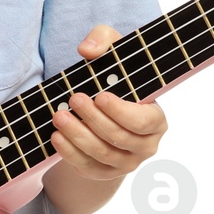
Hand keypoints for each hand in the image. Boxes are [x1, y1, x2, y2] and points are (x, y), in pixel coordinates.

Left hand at [49, 24, 168, 180]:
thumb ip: (104, 40)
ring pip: (102, 154)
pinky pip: (88, 168)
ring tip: (59, 116)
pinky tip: (57, 137)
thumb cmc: (114, 79)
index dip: (122, 112)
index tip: (100, 96)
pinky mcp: (105, 173)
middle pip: (119, 137)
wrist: (104, 111)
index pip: (143, 121)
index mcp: (156, 119)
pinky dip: (70, 153)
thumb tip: (87, 50)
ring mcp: (126, 163)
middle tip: (74, 98)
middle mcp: (146, 145)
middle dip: (93, 119)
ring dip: (78, 135)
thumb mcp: (113, 53)